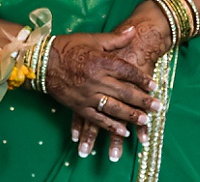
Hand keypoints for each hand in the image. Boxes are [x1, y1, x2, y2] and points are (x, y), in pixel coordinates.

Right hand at [71, 11, 171, 159]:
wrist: (40, 61)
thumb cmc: (67, 47)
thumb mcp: (92, 40)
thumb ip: (115, 39)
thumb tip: (132, 31)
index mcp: (100, 61)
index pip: (127, 71)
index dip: (142, 79)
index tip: (154, 85)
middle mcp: (96, 79)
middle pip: (124, 92)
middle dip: (143, 101)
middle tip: (158, 107)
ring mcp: (87, 95)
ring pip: (113, 107)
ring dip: (131, 116)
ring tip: (145, 121)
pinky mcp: (78, 107)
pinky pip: (97, 119)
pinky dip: (110, 126)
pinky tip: (123, 131)